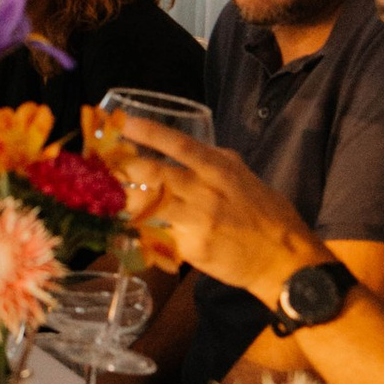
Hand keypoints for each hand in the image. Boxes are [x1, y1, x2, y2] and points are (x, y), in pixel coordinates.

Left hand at [112, 119, 319, 306]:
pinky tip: (121, 228)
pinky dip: (139, 231)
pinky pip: (158, 236)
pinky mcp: (192, 249)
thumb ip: (217, 163)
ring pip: (149, 205)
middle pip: (156, 174)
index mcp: (221, 170)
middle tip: (100, 160)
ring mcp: (197, 222)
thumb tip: (190, 151)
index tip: (124, 123)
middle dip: (124, 166)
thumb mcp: (245, 177)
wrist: (283, 260)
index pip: (180, 145)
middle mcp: (207, 193)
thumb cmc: (268, 215)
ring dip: (123, 198)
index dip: (150, 132)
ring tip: (103, 192)